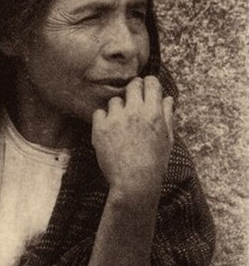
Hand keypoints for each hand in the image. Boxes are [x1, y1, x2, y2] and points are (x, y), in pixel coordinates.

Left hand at [91, 76, 173, 203]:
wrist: (134, 182)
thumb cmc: (154, 163)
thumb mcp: (167, 139)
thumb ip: (167, 116)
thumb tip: (168, 98)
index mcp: (154, 114)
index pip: (151, 83)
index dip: (149, 83)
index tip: (146, 88)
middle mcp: (134, 112)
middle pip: (132, 85)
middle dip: (133, 90)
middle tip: (132, 101)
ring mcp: (116, 119)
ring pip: (115, 100)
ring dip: (118, 109)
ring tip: (122, 125)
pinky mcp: (100, 128)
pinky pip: (99, 112)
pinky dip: (103, 119)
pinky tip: (109, 131)